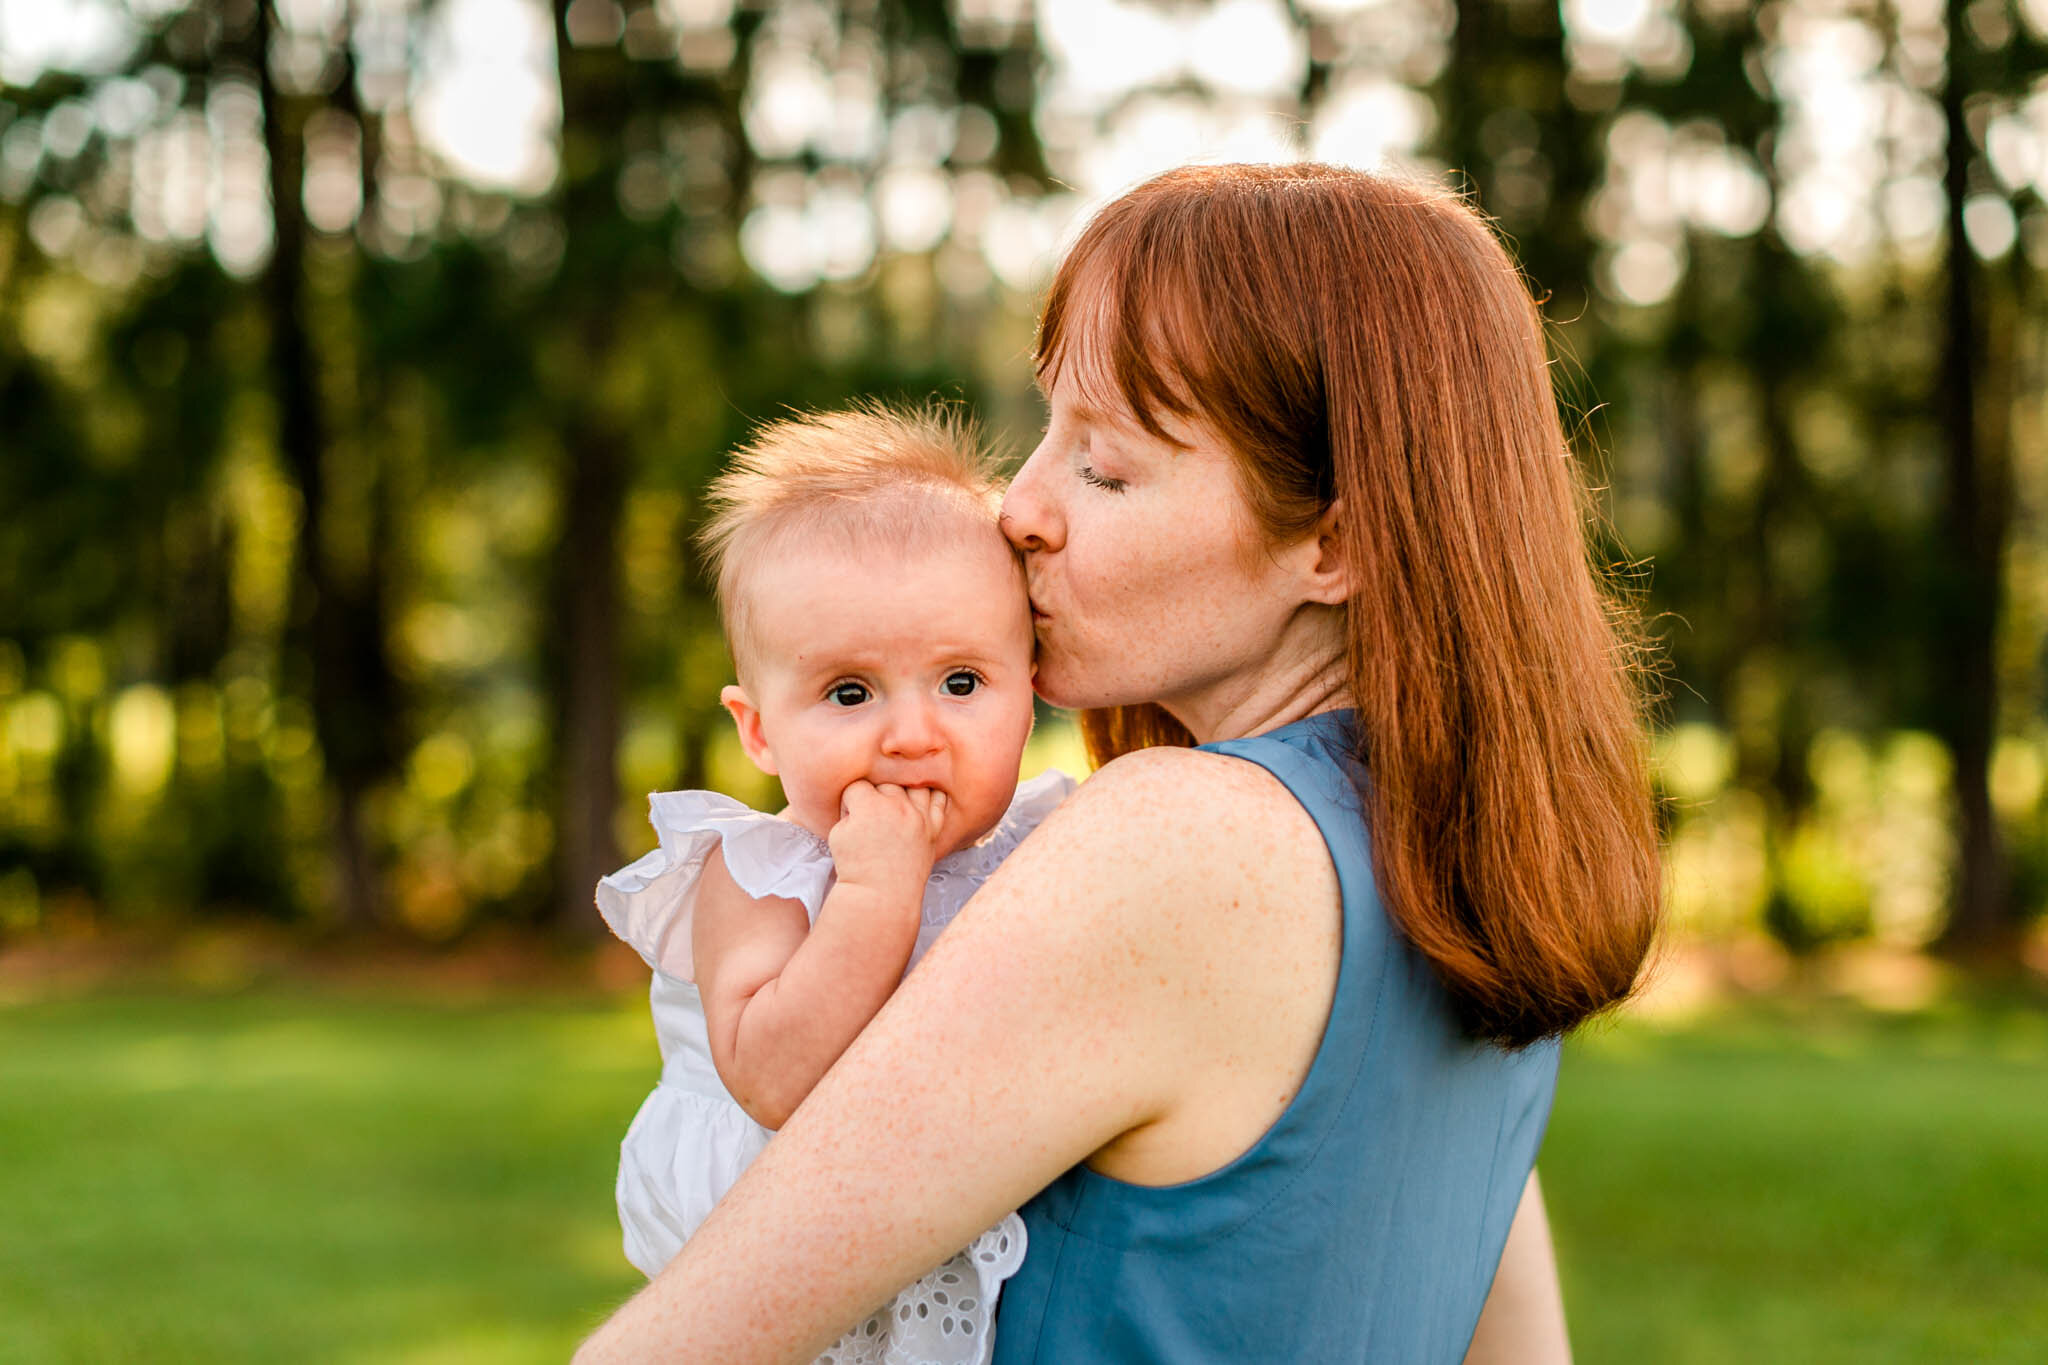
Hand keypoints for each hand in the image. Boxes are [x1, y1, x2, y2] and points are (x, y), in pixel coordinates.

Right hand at [827, 781, 949, 897]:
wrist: (881, 895)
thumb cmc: (855, 868)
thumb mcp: (838, 835)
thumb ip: (849, 811)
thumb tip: (861, 801)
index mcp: (870, 806)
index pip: (858, 785)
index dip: (850, 800)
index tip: (850, 816)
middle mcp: (897, 806)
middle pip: (886, 784)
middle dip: (875, 796)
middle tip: (871, 817)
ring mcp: (919, 816)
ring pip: (913, 785)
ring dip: (902, 792)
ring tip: (894, 806)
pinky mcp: (933, 828)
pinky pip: (939, 800)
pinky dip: (931, 796)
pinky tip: (920, 801)